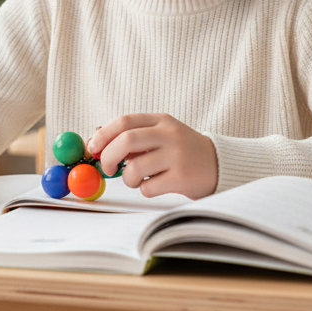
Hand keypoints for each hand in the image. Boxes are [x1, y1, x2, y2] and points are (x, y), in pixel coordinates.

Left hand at [89, 113, 217, 199]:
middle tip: (108, 167)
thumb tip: (95, 138)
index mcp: (161, 121)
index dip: (103, 135)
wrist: (217, 164)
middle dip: (109, 156)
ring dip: (128, 178)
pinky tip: (156, 185)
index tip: (93, 149)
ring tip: (137, 179)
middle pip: (126, 140)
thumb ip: (131, 135)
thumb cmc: (181, 151)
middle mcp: (169, 135)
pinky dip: (144, 190)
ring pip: (135, 168)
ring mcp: (177, 156)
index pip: (124, 121)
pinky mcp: (181, 178)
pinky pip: (148, 188)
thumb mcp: (159, 135)